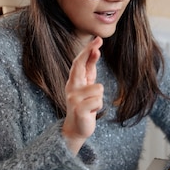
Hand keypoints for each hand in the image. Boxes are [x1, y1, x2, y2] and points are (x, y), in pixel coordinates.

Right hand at [62, 36, 102, 153]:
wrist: (77, 128)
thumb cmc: (84, 105)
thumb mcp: (88, 85)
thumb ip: (90, 70)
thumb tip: (96, 51)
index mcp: (73, 81)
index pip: (79, 62)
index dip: (87, 50)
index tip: (97, 40)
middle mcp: (71, 87)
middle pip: (80, 66)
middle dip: (88, 53)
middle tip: (97, 42)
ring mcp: (73, 99)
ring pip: (98, 88)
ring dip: (99, 98)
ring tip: (92, 105)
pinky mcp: (79, 110)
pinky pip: (98, 101)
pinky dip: (98, 106)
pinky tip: (91, 112)